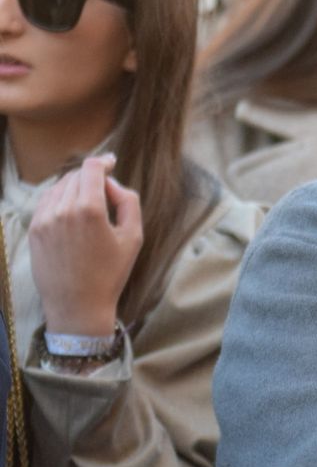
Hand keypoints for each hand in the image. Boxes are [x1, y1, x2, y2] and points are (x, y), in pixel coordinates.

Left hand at [29, 153, 142, 336]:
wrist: (77, 304)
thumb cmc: (110, 273)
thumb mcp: (133, 237)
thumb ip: (128, 202)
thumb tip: (112, 184)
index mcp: (89, 209)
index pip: (91, 169)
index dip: (102, 162)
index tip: (111, 163)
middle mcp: (62, 210)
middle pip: (75, 177)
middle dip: (91, 177)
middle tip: (105, 188)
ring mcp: (44, 220)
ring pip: (58, 188)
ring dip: (74, 187)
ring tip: (88, 200)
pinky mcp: (34, 230)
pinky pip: (46, 203)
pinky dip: (58, 199)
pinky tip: (70, 210)